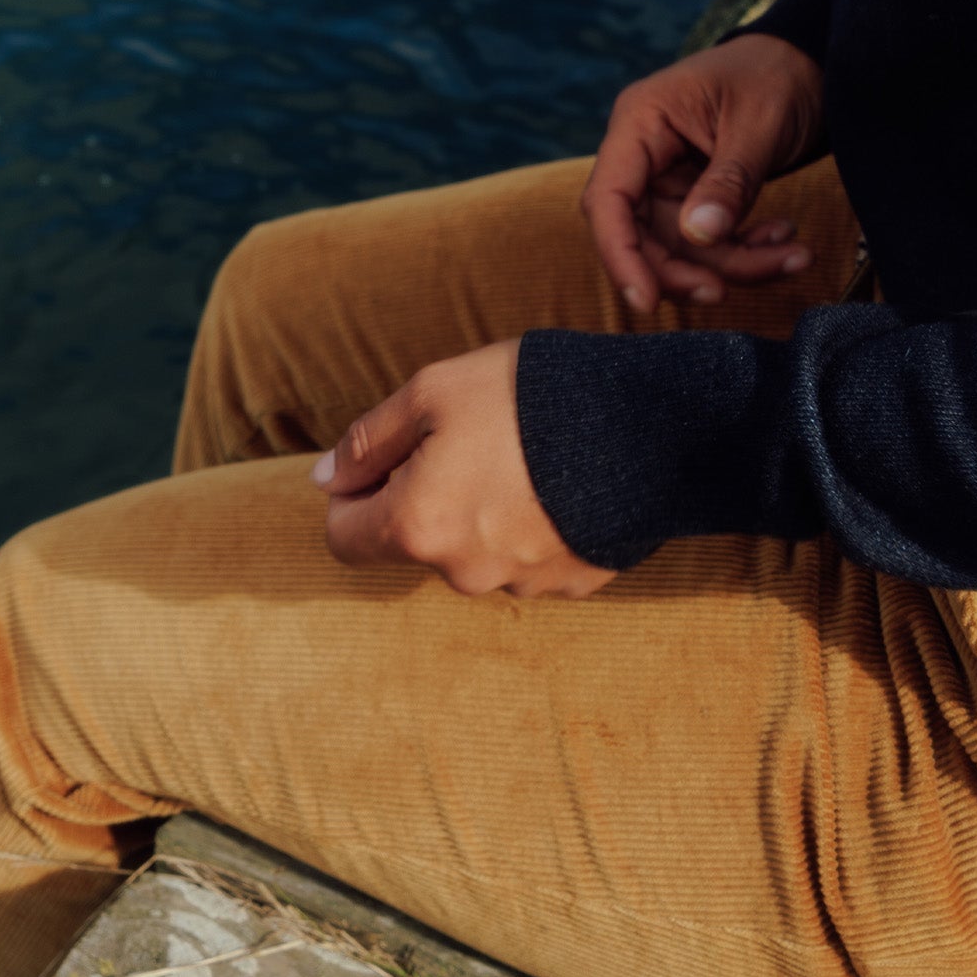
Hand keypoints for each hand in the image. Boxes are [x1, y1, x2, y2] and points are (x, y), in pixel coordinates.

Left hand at [312, 340, 616, 598]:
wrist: (652, 425)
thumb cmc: (530, 397)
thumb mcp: (432, 391)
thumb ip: (367, 441)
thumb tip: (324, 480)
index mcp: (416, 527)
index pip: (343, 539)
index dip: (353, 494)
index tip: (387, 455)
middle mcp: (462, 572)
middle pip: (414, 541)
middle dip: (426, 496)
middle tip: (471, 437)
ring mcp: (521, 585)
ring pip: (474, 550)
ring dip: (483, 511)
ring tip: (525, 455)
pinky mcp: (572, 584)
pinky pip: (530, 558)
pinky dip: (533, 525)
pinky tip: (560, 481)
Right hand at [582, 34, 823, 312]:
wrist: (810, 63)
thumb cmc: (778, 74)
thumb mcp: (759, 124)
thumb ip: (729, 181)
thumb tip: (700, 235)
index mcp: (641, 121)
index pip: (609, 200)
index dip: (620, 255)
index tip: (645, 302)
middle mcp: (644, 154)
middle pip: (640, 235)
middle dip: (686, 270)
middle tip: (727, 292)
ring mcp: (668, 179)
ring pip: (682, 248)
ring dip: (734, 264)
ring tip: (793, 256)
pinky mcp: (695, 197)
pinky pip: (709, 242)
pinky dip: (746, 252)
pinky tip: (784, 241)